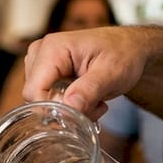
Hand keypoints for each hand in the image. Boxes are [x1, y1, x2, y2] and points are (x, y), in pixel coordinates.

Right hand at [22, 26, 161, 121]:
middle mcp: (39, 52)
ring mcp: (39, 62)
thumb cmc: (123, 53)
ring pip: (42, 100)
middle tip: (95, 106)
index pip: (33, 90)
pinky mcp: (45, 71)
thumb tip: (67, 109)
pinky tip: (86, 97)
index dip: (53, 108)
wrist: (129, 47)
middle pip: (36, 97)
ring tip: (94, 99)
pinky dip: (68, 105)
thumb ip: (89, 91)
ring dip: (69, 108)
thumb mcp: (112, 73)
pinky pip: (47, 98)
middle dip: (65, 109)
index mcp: (53, 48)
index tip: (81, 114)